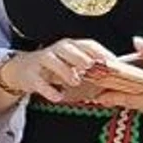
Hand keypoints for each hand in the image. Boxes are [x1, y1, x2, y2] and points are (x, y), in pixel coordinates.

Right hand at [0, 38, 117, 103]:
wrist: (23, 71)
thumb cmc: (56, 69)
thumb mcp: (75, 68)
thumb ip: (95, 75)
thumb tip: (118, 87)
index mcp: (72, 46)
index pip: (88, 45)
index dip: (102, 52)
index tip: (114, 64)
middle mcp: (57, 50)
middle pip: (69, 49)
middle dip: (81, 58)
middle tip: (93, 68)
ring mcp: (42, 61)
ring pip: (52, 60)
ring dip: (65, 70)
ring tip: (75, 81)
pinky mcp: (30, 75)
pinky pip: (39, 81)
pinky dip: (49, 89)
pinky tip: (58, 96)